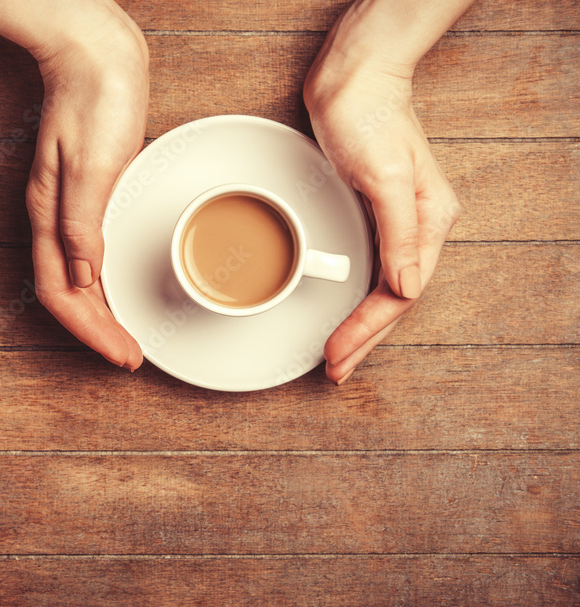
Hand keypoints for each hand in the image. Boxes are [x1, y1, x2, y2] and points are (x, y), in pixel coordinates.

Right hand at [25, 15, 147, 370]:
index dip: (90, 330)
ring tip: (126, 336)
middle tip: (129, 357)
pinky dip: (104, 282)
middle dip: (96, 332)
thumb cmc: (95, 99)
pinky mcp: (88, 195)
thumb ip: (83, 223)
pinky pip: (89, 254)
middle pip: (67, 294)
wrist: (95, 52)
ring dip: (101, 313)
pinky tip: (119, 289)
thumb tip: (84, 276)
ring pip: (77, 278)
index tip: (120, 353)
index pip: (61, 293)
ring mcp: (68, 207)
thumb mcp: (92, 163)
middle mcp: (54, 217)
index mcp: (50, 214)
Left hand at [305, 60, 461, 384]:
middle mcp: (418, 226)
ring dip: (361, 325)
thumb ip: (400, 232)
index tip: (337, 353)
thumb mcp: (386, 174)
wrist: (353, 78)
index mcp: (429, 221)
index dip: (367, 329)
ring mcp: (397, 221)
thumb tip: (407, 285)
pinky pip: (370, 269)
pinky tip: (345, 311)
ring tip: (339, 355)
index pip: (399, 294)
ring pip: (382, 289)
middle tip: (335, 371)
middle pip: (392, 300)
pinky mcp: (375, 212)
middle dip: (364, 339)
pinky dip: (356, 297)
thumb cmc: (368, 117)